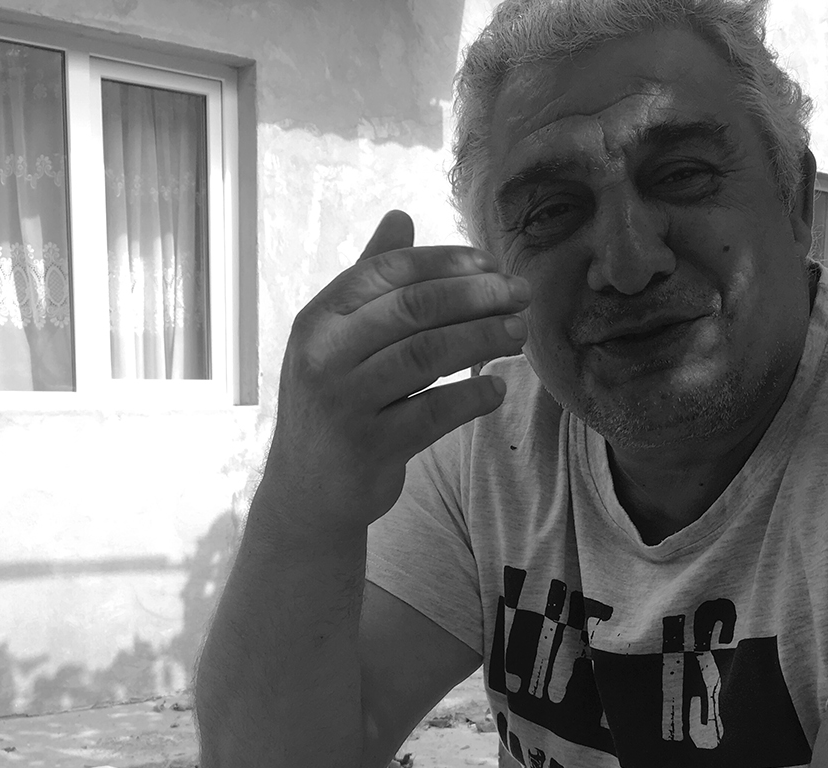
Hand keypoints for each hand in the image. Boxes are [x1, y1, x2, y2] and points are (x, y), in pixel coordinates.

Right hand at [265, 210, 530, 530]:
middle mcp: (323, 357)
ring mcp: (344, 403)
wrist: (307, 489)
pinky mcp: (369, 447)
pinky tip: (497, 388)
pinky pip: (434, 412)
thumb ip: (368, 281)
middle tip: (520, 294)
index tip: (491, 264)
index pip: (388, 272)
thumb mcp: (337, 339)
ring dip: (482, 338)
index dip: (446, 263)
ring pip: (426, 356)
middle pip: (413, 309)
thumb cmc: (334, 402)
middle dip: (476, 296)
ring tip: (518, 333)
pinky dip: (472, 396)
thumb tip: (400, 216)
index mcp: (317, 319)